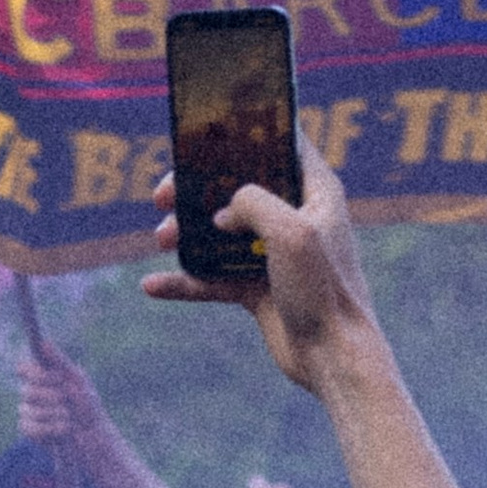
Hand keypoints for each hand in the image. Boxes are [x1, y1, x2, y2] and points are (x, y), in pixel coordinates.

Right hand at [16, 352, 105, 447]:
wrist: (93, 434)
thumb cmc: (87, 404)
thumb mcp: (77, 379)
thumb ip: (59, 361)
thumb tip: (43, 341)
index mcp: (42, 376)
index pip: (22, 369)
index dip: (33, 373)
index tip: (55, 377)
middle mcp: (32, 392)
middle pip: (26, 391)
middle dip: (50, 396)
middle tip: (66, 399)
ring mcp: (28, 411)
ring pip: (28, 410)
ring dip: (54, 414)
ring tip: (69, 417)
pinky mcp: (29, 430)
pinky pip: (29, 427)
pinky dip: (50, 429)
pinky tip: (64, 430)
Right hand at [141, 142, 378, 394]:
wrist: (334, 358)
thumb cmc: (323, 291)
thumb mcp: (289, 231)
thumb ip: (251, 202)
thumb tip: (221, 215)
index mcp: (316, 192)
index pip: (284, 143)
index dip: (248, 132)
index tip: (209, 129)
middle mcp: (296, 217)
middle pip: (237, 187)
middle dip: (196, 189)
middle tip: (164, 196)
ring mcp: (274, 254)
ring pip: (219, 231)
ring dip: (185, 233)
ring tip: (161, 240)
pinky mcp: (258, 288)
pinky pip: (212, 277)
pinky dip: (184, 280)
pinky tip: (153, 285)